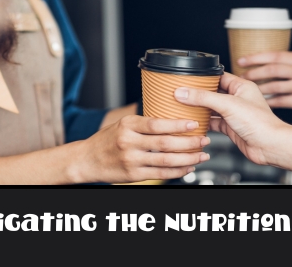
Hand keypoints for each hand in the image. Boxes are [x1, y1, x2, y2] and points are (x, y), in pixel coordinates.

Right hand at [74, 115, 210, 182]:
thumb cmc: (107, 140)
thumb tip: (172, 117)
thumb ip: (144, 123)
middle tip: (204, 139)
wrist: (87, 160)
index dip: (177, 125)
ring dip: (188, 158)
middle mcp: (129, 142)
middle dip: (189, 142)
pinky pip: (161, 174)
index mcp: (128, 125)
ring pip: (166, 160)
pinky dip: (177, 171)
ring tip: (202, 155)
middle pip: (165, 143)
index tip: (194, 123)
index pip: (157, 124)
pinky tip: (188, 167)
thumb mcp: (122, 124)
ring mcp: (131, 160)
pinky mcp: (133, 175)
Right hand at [174, 73, 288, 165]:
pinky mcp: (231, 128)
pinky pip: (214, 122)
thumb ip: (204, 97)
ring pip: (212, 108)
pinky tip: (194, 122)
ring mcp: (234, 114)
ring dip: (200, 108)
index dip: (204, 77)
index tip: (188, 79)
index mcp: (241, 86)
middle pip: (213, 93)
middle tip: (183, 93)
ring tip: (184, 106)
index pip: (219, 76)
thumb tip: (184, 92)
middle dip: (199, 94)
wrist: (269, 146)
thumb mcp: (228, 104)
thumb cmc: (259, 123)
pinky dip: (204, 123)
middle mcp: (238, 99)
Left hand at [238, 51, 291, 116]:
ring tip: (248, 91)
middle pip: (273, 70)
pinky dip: (269, 102)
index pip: (275, 55)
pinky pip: (282, 101)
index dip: (256, 57)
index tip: (241, 60)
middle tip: (241, 77)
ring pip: (276, 86)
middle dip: (253, 73)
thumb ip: (290, 62)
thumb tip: (263, 62)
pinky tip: (261, 102)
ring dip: (259, 89)